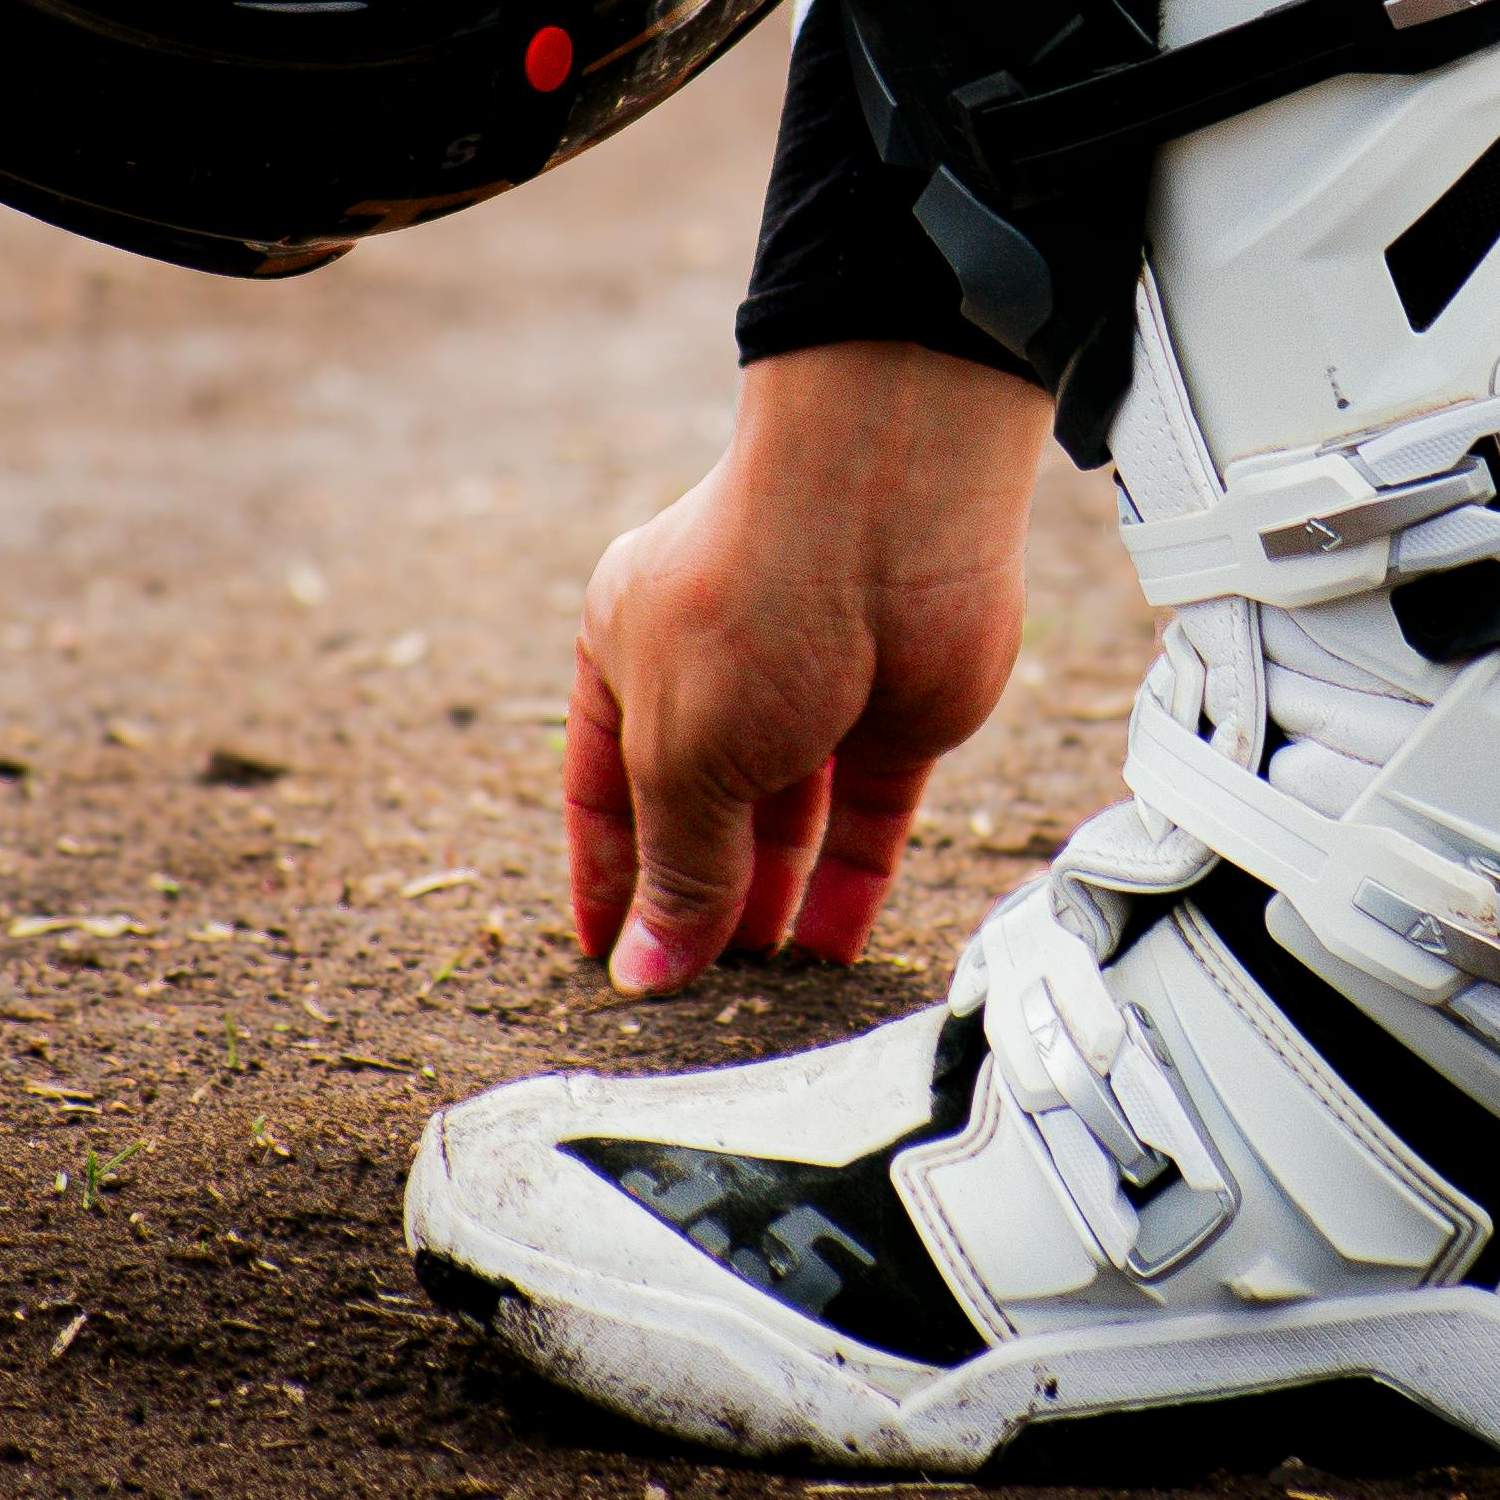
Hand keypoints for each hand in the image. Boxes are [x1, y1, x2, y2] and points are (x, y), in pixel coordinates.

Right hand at [567, 340, 1050, 994]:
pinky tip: (829, 948)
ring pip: (786, 821)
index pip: (603, 785)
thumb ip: (676, 867)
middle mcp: (717, 672)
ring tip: (757, 984)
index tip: (605, 953)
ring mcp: (813, 694)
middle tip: (694, 987)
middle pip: (701, 809)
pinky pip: (865, 817)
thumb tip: (646, 968)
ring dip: (769, 900)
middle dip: (696, 895)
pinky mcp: (896, 718)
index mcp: (628, 651)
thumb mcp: (683, 754)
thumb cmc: (755, 601)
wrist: (892, 512)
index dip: (605, 872)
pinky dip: (849, 881)